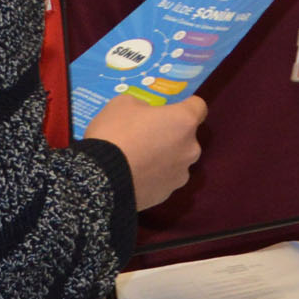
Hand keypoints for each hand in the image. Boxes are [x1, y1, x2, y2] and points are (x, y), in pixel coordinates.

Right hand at [86, 93, 206, 210]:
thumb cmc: (115, 133)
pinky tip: (134, 174)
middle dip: (170, 134)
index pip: (198, 106)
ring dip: (163, 157)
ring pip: (176, 159)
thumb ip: (143, 106)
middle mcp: (191, 149)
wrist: (100, 179)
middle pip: (186, 136)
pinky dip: (153, 176)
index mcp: (184, 121)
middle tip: (145, 134)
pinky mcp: (167, 194)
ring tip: (137, 158)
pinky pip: (163, 178)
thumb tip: (146, 115)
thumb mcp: (123, 103)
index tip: (169, 108)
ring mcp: (181, 174)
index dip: (184, 104)